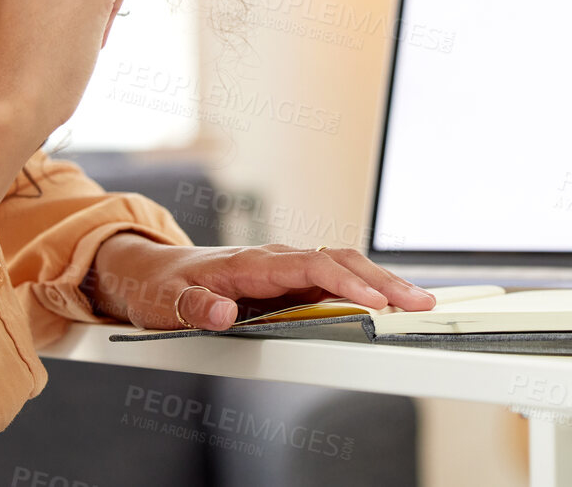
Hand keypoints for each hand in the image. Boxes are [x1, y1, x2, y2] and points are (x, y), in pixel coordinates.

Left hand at [86, 235, 436, 329]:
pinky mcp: (288, 280)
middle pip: (340, 262)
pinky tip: (388, 301)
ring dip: (382, 283)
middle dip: (384, 281)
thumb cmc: (161, 287)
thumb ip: (195, 306)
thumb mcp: (166, 303)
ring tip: (418, 302)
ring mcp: (285, 268)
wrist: (150, 271)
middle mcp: (276, 259)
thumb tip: (223, 311)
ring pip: (343, 267)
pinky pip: (334, 278)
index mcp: (253, 262)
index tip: (376, 304)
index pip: (311, 267)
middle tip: (421, 303)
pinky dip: (366, 286)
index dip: (346, 285)